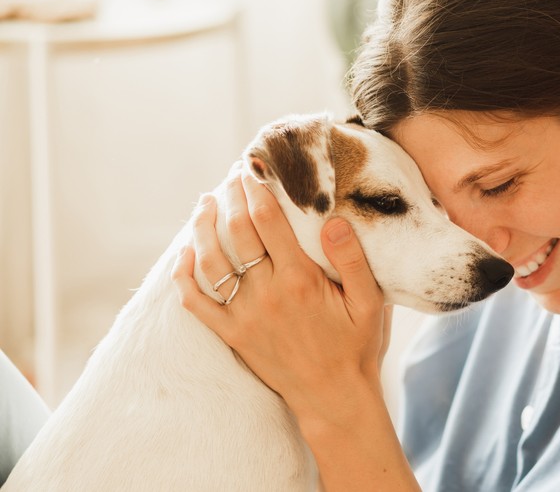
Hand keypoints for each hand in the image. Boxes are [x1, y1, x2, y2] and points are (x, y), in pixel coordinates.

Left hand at [170, 162, 392, 434]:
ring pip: (211, 261)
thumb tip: (334, 220)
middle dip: (231, 198)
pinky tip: (183, 254)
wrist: (333, 398)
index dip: (257, 189)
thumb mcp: (369, 303)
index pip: (269, 221)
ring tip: (205, 204)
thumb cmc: (356, 348)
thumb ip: (352, 260)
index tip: (252, 168)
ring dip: (203, 227)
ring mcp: (244, 315)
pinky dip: (184, 276)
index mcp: (300, 280)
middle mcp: (267, 294)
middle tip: (230, 178)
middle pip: (237, 232)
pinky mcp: (232, 335)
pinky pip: (196, 303)